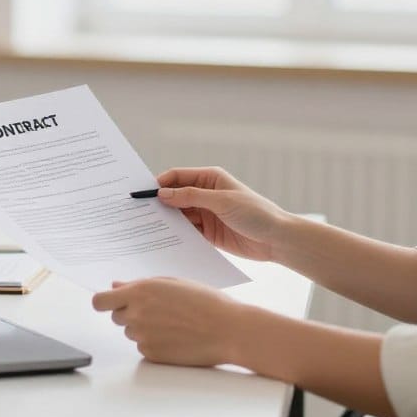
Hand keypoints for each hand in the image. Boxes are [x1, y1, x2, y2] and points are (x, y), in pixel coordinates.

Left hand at [92, 278, 246, 365]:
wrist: (228, 329)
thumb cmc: (206, 302)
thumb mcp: (173, 283)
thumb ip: (140, 284)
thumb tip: (116, 286)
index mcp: (140, 292)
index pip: (100, 301)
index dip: (104, 301)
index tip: (111, 301)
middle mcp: (137, 314)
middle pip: (116, 317)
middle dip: (130, 312)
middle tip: (157, 310)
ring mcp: (143, 336)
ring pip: (131, 332)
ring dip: (143, 327)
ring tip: (172, 322)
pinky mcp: (152, 354)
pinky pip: (143, 347)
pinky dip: (154, 342)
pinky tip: (175, 336)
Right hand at [155, 167, 289, 261]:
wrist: (276, 239)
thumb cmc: (255, 213)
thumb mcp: (222, 201)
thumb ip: (191, 197)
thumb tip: (163, 194)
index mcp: (210, 178)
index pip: (178, 177)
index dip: (160, 183)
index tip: (142, 194)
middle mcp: (206, 194)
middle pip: (175, 196)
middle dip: (160, 203)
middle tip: (139, 213)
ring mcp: (206, 214)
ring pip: (179, 215)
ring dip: (166, 220)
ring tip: (147, 229)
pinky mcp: (208, 233)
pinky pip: (187, 231)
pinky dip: (176, 234)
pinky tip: (163, 240)